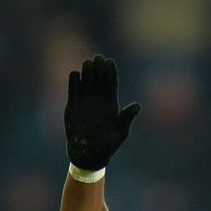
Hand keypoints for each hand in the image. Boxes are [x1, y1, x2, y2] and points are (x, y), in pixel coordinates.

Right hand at [65, 55, 140, 169]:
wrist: (89, 153)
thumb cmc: (108, 145)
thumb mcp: (120, 132)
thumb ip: (126, 118)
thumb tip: (138, 105)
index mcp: (111, 103)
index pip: (111, 84)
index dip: (111, 73)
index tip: (110, 62)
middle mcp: (98, 99)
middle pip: (99, 79)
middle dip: (99, 68)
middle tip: (98, 57)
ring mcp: (85, 101)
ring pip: (86, 82)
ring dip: (87, 72)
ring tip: (87, 63)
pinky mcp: (73, 105)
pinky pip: (73, 91)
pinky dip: (74, 82)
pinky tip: (75, 74)